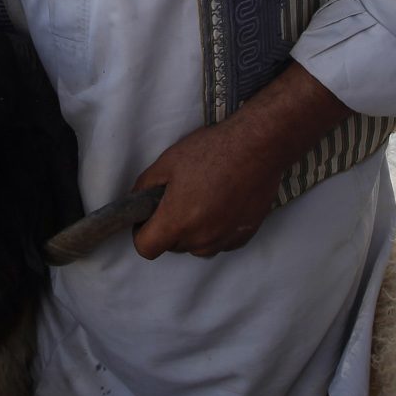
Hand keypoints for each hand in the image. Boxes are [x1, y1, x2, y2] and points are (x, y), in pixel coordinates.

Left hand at [129, 61, 346, 259]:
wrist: (257, 148)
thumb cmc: (211, 151)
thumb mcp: (167, 162)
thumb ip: (144, 187)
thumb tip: (137, 202)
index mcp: (177, 221)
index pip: (146, 248)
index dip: (142, 233)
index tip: (148, 217)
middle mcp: (200, 239)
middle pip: (172, 246)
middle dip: (169, 228)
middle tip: (178, 199)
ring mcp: (224, 240)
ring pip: (197, 247)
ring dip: (194, 231)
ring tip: (202, 200)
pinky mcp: (243, 237)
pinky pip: (220, 242)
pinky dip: (216, 230)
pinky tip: (222, 204)